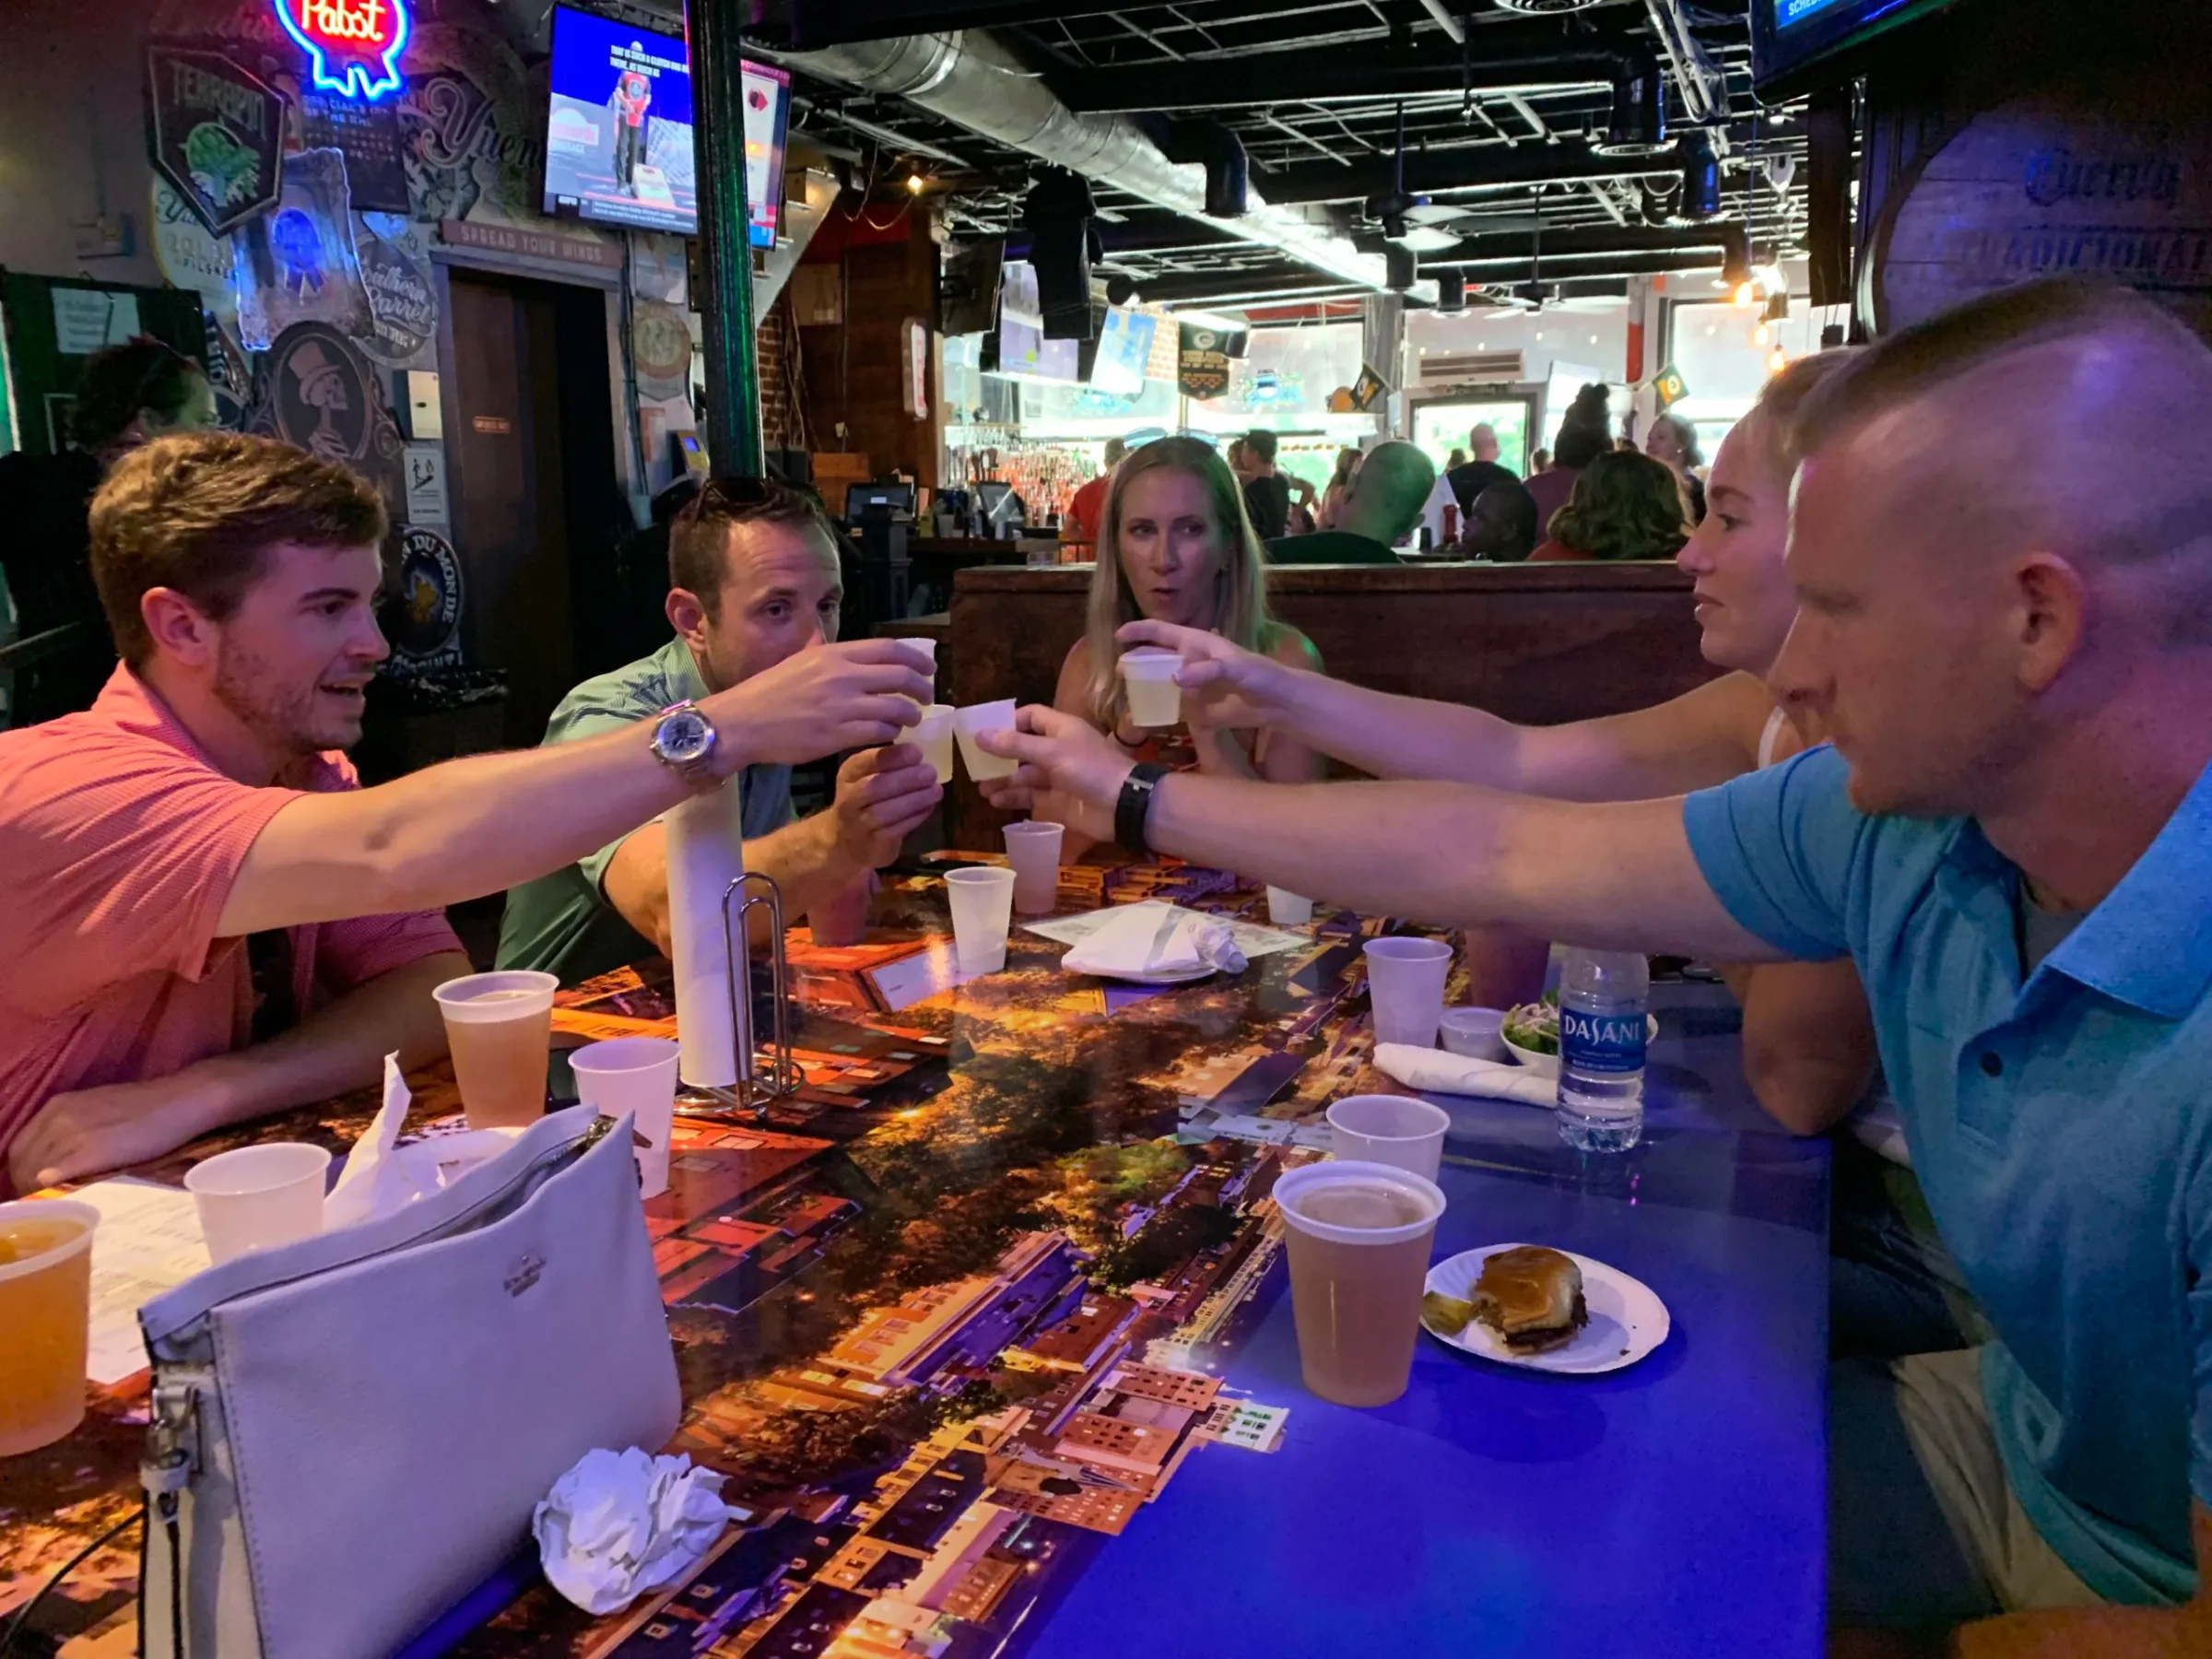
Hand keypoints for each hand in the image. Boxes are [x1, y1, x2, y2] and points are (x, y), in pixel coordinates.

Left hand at [9, 1073, 224, 1191]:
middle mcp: (58, 1117)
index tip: (32, 1186)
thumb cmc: (146, 1109)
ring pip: (35, 1171)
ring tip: (56, 1202)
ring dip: (38, 1191)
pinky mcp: (93, 1151)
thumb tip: (54, 1162)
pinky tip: (63, 1195)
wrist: (182, 1100)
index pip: (19, 1146)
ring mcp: (74, 1134)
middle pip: (22, 1161)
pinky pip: (56, 1176)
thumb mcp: (97, 1111)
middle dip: (25, 1184)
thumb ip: (71, 1131)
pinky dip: (53, 1188)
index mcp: (56, 1106)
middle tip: (43, 1200)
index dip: (21, 1170)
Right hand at [704, 640, 933, 769]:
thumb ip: (831, 657)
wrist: (743, 722)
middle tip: (927, 697)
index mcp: (834, 654)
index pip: (890, 649)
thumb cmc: (770, 692)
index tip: (929, 669)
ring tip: (911, 719)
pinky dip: (891, 732)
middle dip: (922, 688)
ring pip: (895, 707)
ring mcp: (840, 706)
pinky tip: (890, 734)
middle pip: (900, 676)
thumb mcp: (802, 660)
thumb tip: (857, 653)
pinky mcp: (837, 734)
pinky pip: (879, 731)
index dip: (917, 659)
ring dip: (910, 714)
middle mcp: (841, 676)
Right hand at [829, 744, 942, 868]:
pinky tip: (928, 808)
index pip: (866, 761)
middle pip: (874, 787)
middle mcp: (848, 798)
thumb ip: (890, 764)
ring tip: (936, 790)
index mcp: (849, 774)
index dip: (892, 756)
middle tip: (930, 772)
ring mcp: (857, 824)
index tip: (917, 752)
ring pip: (884, 811)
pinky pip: (895, 830)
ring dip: (914, 800)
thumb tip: (920, 752)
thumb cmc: (866, 801)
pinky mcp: (871, 844)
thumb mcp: (869, 777)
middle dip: (905, 778)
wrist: (847, 843)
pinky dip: (914, 818)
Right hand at [975, 706, 1132, 842]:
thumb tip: (980, 735)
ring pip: (1025, 774)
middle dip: (1000, 756)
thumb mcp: (1051, 752)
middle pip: (1023, 747)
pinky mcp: (1058, 800)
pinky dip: (1014, 798)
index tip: (985, 733)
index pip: (1031, 716)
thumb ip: (1015, 745)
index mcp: (1061, 728)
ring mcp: (1058, 776)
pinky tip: (996, 801)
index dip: (1009, 722)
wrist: (1123, 806)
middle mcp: (1058, 749)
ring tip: (982, 788)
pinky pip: (1031, 796)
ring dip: (1004, 780)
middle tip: (976, 764)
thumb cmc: (1090, 769)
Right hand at [1115, 620, 1292, 731]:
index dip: (1140, 631)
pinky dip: (1155, 711)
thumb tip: (1175, 680)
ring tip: (1127, 693)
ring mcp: (1189, 687)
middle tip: (1119, 672)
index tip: (1119, 636)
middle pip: (1154, 659)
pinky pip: (1169, 708)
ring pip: (1158, 684)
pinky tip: (1142, 715)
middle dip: (1135, 662)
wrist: (1275, 703)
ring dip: (1142, 687)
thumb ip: (1206, 670)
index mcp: (1195, 644)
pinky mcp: (1194, 709)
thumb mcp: (1235, 667)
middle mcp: (1187, 663)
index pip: (1162, 632)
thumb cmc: (1259, 674)